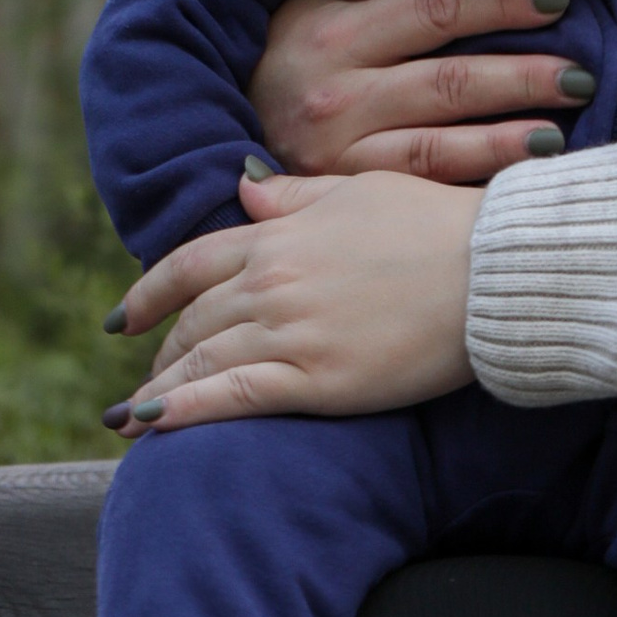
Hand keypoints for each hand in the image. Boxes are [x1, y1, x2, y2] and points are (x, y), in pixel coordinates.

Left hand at [109, 167, 477, 426]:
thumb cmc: (439, 225)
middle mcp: (271, 281)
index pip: (189, 265)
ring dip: (160, 387)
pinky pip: (231, 397)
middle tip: (151, 374)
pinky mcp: (316, 379)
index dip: (148, 295)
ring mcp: (290, 331)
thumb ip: (296, 196)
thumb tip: (244, 190)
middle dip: (163, 349)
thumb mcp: (361, 191)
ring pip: (201, 361)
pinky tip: (150, 426)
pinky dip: (181, 410)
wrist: (493, 270)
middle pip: (192, 320)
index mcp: (280, 235)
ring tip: (137, 413)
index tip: (123, 319)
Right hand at [251, 0, 587, 182]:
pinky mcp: (345, 201)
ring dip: (507, 138)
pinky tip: (517, 184)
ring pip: (439, 147)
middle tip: (583, 72)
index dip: (500, 1)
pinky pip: (418, 195)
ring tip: (562, 132)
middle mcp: (338, 95)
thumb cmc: (271, 67)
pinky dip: (470, 188)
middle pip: (449, 81)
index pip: (434, 9)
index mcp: (334, 35)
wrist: (201, 144)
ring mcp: (341, 155)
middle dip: (522, 75)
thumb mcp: (304, 11)